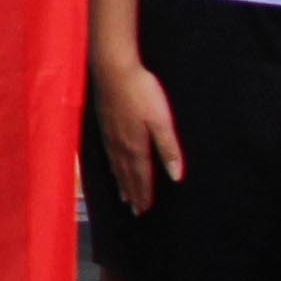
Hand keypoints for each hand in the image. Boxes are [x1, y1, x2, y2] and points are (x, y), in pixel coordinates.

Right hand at [91, 61, 183, 211]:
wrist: (113, 69)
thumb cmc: (141, 92)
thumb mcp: (162, 120)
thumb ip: (168, 148)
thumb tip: (176, 176)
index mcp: (136, 146)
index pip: (141, 176)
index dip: (144, 194)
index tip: (145, 210)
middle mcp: (120, 145)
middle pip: (127, 175)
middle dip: (132, 193)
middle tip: (135, 211)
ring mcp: (110, 135)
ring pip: (116, 166)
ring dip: (121, 183)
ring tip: (124, 197)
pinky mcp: (105, 124)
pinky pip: (108, 154)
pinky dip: (112, 167)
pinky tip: (112, 167)